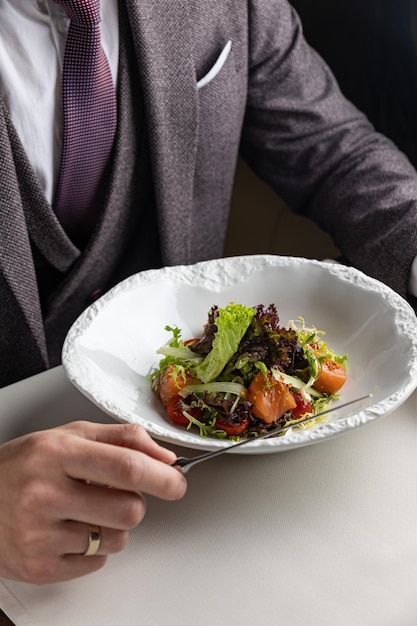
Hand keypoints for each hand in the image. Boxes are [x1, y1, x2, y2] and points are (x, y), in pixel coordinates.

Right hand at [0, 422, 186, 583]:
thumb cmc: (24, 465)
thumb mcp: (69, 435)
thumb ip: (122, 439)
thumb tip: (165, 457)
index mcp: (56, 454)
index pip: (126, 466)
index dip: (162, 476)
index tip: (177, 481)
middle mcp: (45, 494)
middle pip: (129, 510)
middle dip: (136, 502)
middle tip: (117, 494)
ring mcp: (39, 535)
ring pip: (116, 539)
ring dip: (114, 526)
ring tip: (86, 511)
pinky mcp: (38, 567)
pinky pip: (96, 563)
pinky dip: (94, 548)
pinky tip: (70, 530)